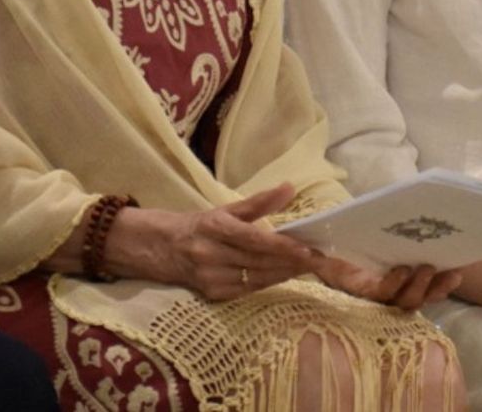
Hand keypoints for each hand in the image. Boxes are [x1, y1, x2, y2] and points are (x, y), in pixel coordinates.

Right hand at [111, 183, 320, 299]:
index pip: (255, 240)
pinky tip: (285, 275)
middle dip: (291, 262)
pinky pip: (248, 290)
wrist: (162, 249)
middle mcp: (210, 253)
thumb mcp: (226, 208)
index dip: (282, 247)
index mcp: (215, 226)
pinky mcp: (212, 294)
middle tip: (319, 258)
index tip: (308, 249)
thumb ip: (259, 201)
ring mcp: (210, 277)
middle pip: (259, 262)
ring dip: (284, 273)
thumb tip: (289, 188)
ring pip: (256, 279)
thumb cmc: (201, 225)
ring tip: (308, 266)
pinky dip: (269, 283)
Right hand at [311, 255, 462, 311]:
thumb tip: (301, 249)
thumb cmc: (327, 247)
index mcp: (356, 286)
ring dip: (436, 289)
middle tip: (428, 267)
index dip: (390, 286)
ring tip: (453, 273)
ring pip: (418, 300)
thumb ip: (310, 252)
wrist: (333, 251)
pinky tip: (457, 273)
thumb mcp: (316, 250)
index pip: (375, 294)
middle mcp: (377, 295)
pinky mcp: (409, 287)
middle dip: (418, 288)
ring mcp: (395, 293)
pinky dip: (442, 286)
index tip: (403, 268)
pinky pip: (428, 294)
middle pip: (401, 302)